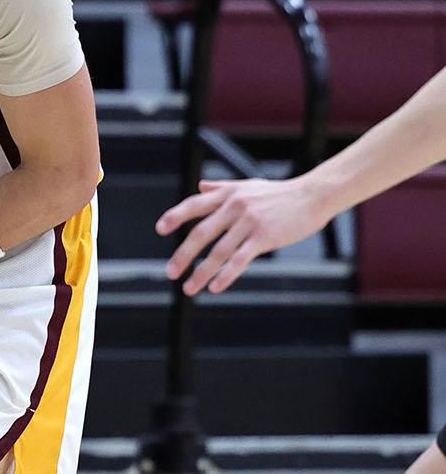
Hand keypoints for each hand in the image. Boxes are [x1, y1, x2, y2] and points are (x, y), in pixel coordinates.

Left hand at [155, 175, 328, 295]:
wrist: (313, 195)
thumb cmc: (280, 193)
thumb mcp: (248, 185)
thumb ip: (221, 188)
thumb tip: (200, 186)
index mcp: (228, 194)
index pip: (194, 204)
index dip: (176, 216)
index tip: (160, 229)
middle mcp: (234, 206)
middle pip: (201, 233)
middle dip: (183, 254)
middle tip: (170, 272)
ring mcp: (249, 222)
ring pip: (218, 251)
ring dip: (201, 272)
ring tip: (189, 288)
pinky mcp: (264, 237)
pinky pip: (240, 259)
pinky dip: (225, 275)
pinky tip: (215, 287)